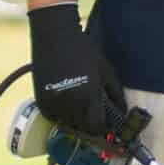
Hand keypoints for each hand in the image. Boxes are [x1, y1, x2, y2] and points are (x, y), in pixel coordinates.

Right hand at [27, 2, 126, 140]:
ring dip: (76, 123)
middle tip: (96, 119)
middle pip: (83, 130)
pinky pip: (54, 118)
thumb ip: (116, 94)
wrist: (54, 35)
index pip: (97, 127)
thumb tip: (122, 113)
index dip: (104, 130)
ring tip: (82, 110)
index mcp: (88, 96)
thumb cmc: (83, 49)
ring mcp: (53, 104)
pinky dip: (62, 116)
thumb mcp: (106, 70)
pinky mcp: (41, 101)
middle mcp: (69, 104)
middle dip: (91, 127)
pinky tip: (68, 104)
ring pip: (67, 126)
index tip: (108, 128)